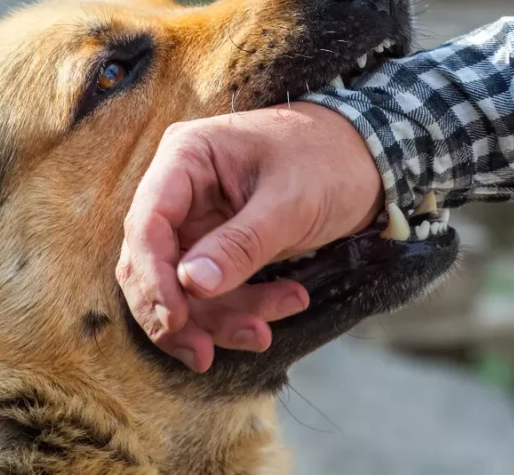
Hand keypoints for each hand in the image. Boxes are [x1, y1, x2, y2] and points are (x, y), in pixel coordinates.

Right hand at [116, 102, 382, 371]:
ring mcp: (198, 219)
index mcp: (186, 158)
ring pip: (182, 287)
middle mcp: (181, 189)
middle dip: (178, 314)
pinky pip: (215, 290)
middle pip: (152, 262)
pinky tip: (287, 303)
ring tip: (264, 333)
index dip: (153, 278)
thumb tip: (190, 286)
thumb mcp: (290, 202)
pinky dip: (242, 308)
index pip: (147, 224)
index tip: (176, 322)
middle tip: (203, 354)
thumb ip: (240, 244)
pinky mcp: (218, 245)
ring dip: (218, 319)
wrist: (366, 159)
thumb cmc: (328, 160)